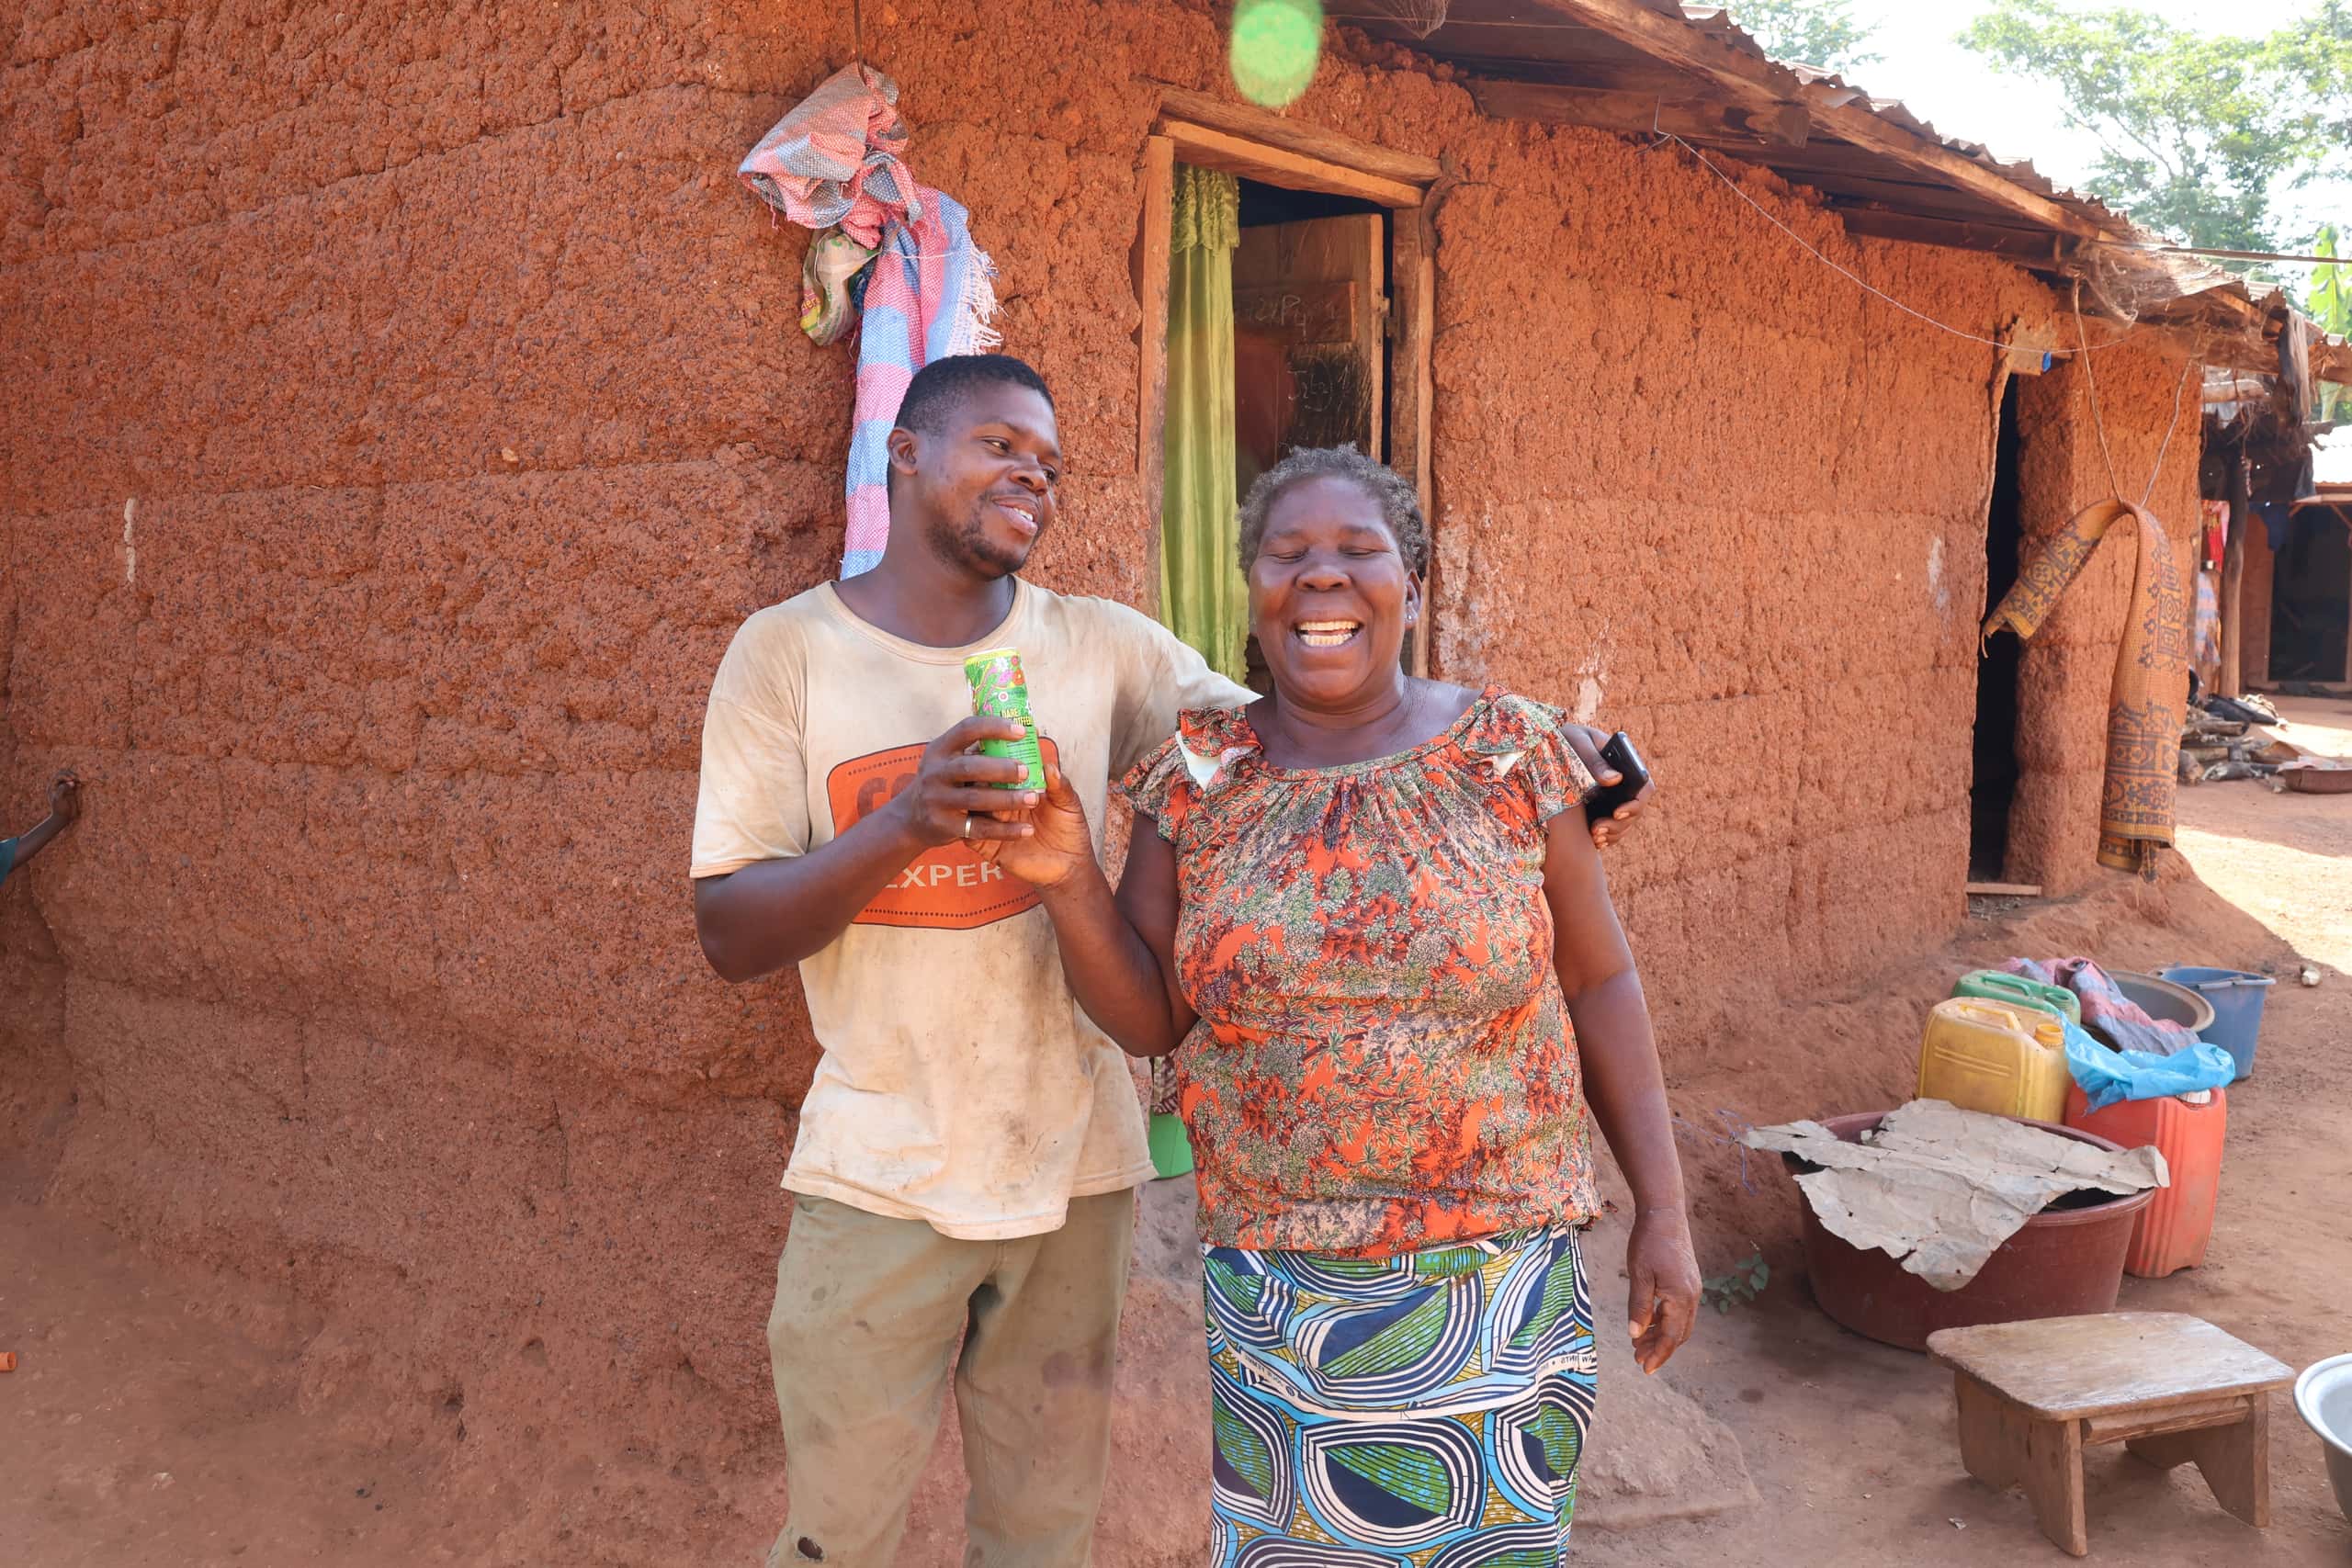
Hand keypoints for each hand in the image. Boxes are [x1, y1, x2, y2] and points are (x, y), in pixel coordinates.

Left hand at [48, 773, 79, 823]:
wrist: (64, 817)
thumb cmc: (59, 808)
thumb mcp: (59, 798)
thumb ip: (63, 789)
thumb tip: (72, 782)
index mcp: (53, 786)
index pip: (58, 775)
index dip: (65, 775)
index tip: (72, 779)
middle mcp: (59, 785)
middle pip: (64, 773)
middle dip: (70, 774)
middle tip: (76, 777)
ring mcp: (66, 787)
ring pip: (70, 777)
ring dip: (75, 777)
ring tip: (79, 780)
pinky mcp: (73, 791)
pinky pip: (76, 783)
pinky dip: (79, 782)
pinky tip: (81, 784)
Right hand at [886, 716, 1040, 847]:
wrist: (911, 818)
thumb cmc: (944, 781)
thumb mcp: (950, 760)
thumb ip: (979, 750)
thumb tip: (1025, 733)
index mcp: (940, 749)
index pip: (967, 729)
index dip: (995, 727)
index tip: (1021, 731)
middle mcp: (935, 772)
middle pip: (970, 767)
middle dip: (1001, 768)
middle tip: (1026, 771)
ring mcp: (937, 800)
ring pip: (975, 799)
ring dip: (1007, 799)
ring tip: (1033, 798)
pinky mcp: (943, 825)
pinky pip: (979, 828)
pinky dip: (1005, 830)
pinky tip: (1026, 829)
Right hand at [974, 763, 1093, 890]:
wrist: (1069, 866)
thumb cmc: (1069, 830)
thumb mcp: (1069, 804)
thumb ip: (1060, 786)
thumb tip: (1049, 766)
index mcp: (1015, 787)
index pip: (997, 767)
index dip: (997, 757)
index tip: (1007, 750)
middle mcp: (999, 802)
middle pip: (979, 783)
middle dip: (990, 776)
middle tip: (1016, 778)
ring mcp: (991, 823)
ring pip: (973, 806)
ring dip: (994, 801)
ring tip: (1029, 803)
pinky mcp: (988, 845)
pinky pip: (976, 835)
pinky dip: (995, 830)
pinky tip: (1026, 830)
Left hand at [1560, 723, 1653, 849]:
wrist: (1548, 746)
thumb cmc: (1566, 737)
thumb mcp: (1578, 742)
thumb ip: (1594, 759)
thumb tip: (1615, 779)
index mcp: (1626, 763)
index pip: (1644, 785)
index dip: (1636, 802)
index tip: (1616, 812)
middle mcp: (1625, 782)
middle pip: (1636, 809)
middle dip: (1620, 823)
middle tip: (1597, 829)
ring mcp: (1615, 797)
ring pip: (1626, 822)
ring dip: (1613, 833)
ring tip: (1594, 836)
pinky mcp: (1602, 809)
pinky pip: (1613, 828)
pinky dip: (1607, 837)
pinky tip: (1595, 841)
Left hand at [1625, 1207, 1700, 1374]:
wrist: (1664, 1214)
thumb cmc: (1648, 1242)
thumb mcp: (1639, 1275)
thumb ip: (1638, 1306)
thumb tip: (1635, 1334)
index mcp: (1681, 1298)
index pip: (1671, 1337)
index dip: (1658, 1355)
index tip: (1645, 1369)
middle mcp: (1692, 1297)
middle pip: (1678, 1334)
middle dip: (1659, 1348)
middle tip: (1638, 1358)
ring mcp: (1692, 1288)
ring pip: (1680, 1323)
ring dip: (1661, 1335)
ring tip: (1640, 1343)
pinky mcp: (1688, 1281)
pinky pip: (1679, 1310)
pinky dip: (1664, 1320)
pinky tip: (1649, 1322)